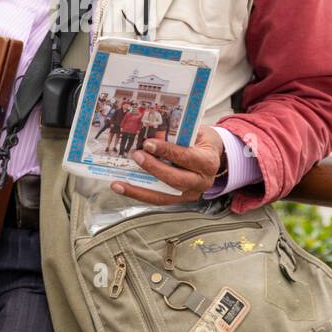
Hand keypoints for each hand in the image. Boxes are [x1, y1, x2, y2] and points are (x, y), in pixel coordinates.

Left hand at [110, 125, 224, 206]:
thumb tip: (151, 135)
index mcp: (208, 162)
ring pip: (164, 196)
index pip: (186, 157)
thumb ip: (177, 134)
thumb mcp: (194, 132)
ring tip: (119, 184)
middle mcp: (202, 181)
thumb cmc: (201, 141)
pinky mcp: (180, 199)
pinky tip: (123, 188)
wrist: (213, 156)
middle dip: (153, 168)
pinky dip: (139, 194)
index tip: (148, 143)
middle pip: (175, 179)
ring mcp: (191, 193)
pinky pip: (158, 199)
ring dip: (139, 190)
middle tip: (136, 155)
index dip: (167, 151)